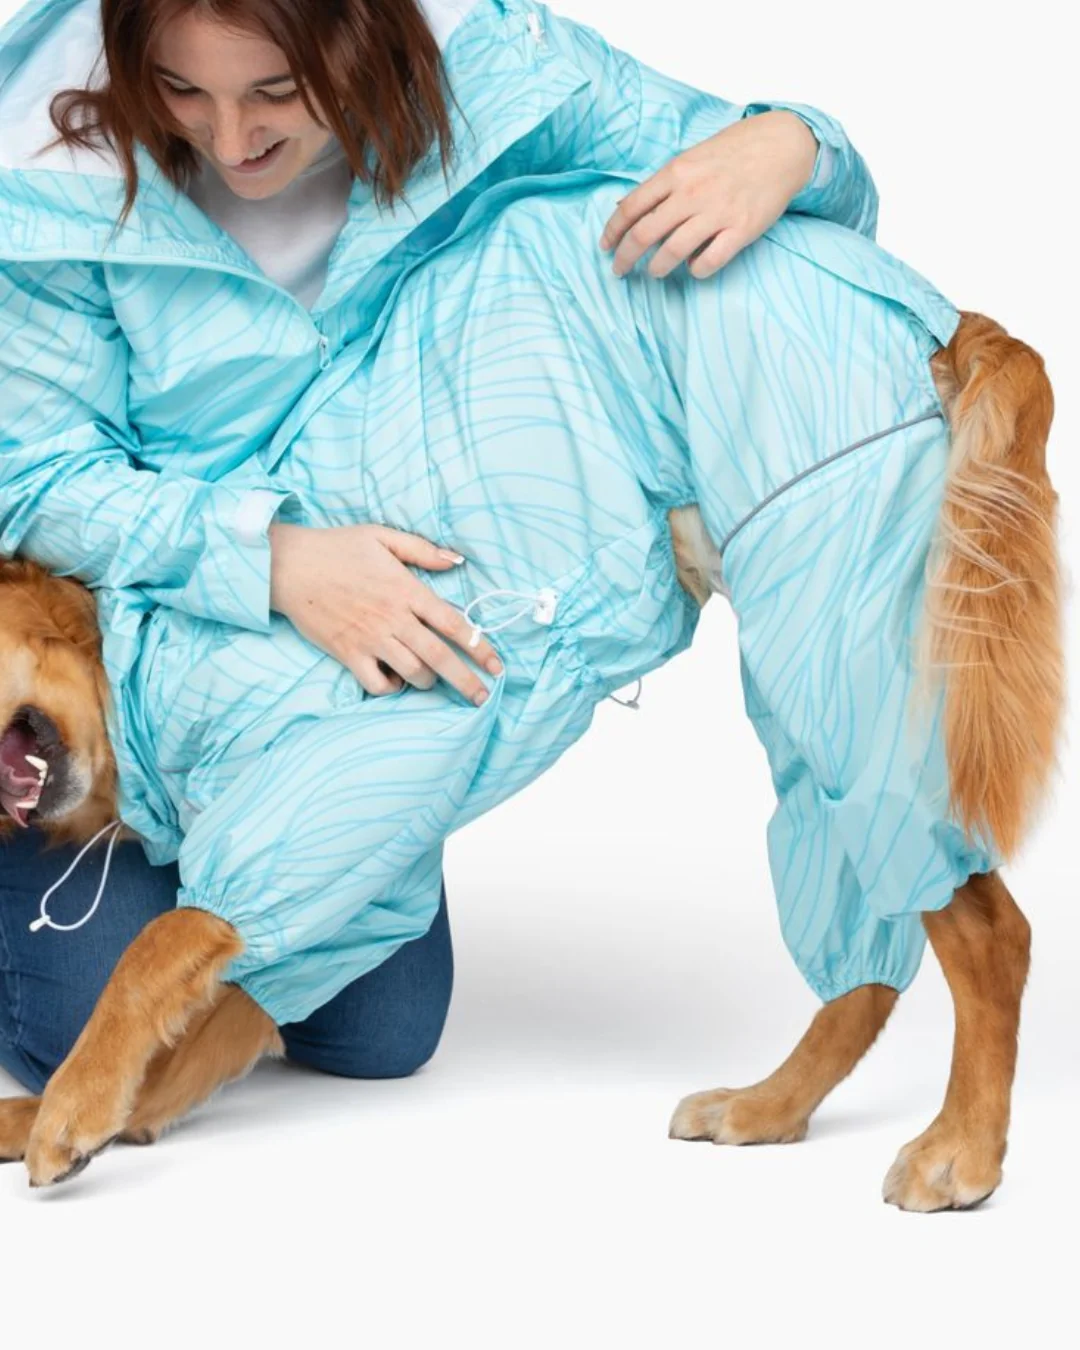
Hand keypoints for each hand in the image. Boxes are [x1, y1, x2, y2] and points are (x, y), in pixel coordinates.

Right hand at [269, 522, 502, 705]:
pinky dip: (392, 687)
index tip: (497, 666)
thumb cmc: (336, 548)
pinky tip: (395, 679)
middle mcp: (393, 619)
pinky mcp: (348, 654)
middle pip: (440, 657)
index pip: (454, 623)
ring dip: (428, 682)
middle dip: (466, 681)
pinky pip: (378, 684)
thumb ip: (422, 550)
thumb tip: (457, 561)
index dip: (480, 647)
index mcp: (407, 590)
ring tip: (432, 680)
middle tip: (482, 696)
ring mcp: (371, 639)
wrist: (288, 566)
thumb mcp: (382, 536)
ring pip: (413, 673)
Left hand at [600, 110, 817, 280]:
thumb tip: (625, 206)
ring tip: (656, 271)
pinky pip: (708, 262)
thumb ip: (660, 184)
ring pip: (672, 252)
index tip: (605, 247)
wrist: (781, 146)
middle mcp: (691, 193)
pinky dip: (695, 270)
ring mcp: (717, 213)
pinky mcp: (740, 230)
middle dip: (624, 258)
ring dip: (657, 268)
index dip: (612, 231)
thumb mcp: (690, 158)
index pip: (631, 207)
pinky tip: (694, 267)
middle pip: (644, 235)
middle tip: (619, 270)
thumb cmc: (733, 152)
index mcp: (675, 173)